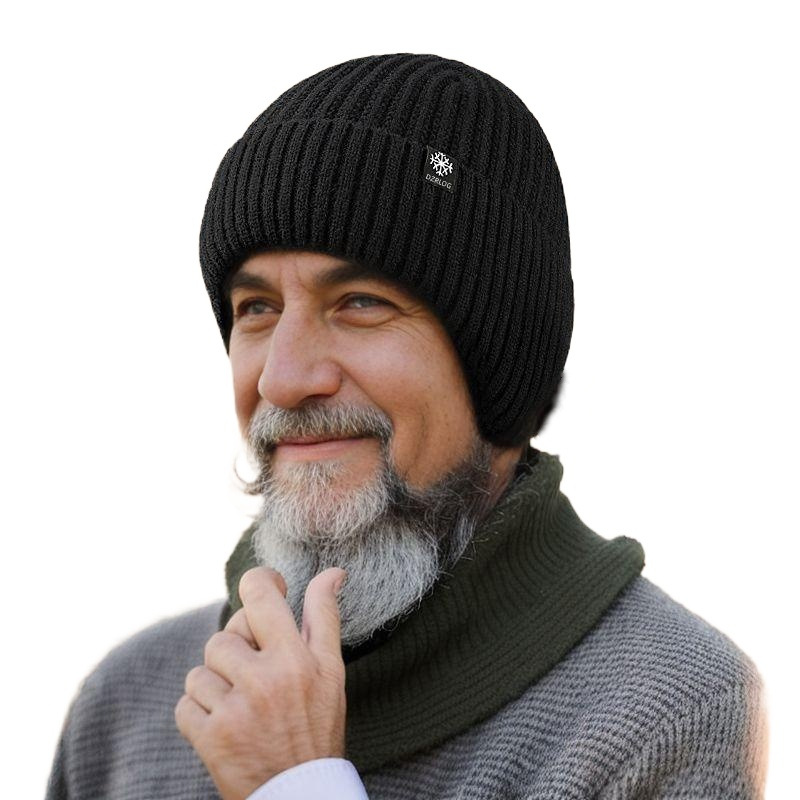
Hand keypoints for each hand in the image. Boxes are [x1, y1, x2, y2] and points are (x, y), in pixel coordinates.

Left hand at [175, 565, 347, 799]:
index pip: (260, 595)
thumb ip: (325, 616)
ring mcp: (236, 709)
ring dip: (215, 686)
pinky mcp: (211, 738)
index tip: (265, 588)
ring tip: (241, 706)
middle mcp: (266, 679)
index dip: (258, 582)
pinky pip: (184, 705)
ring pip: (201, 670)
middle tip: (256, 673)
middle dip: (237, 649)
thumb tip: (333, 572)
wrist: (301, 795)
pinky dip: (199, 716)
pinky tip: (225, 727)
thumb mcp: (332, 670)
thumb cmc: (318, 727)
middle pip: (225, 633)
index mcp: (297, 657)